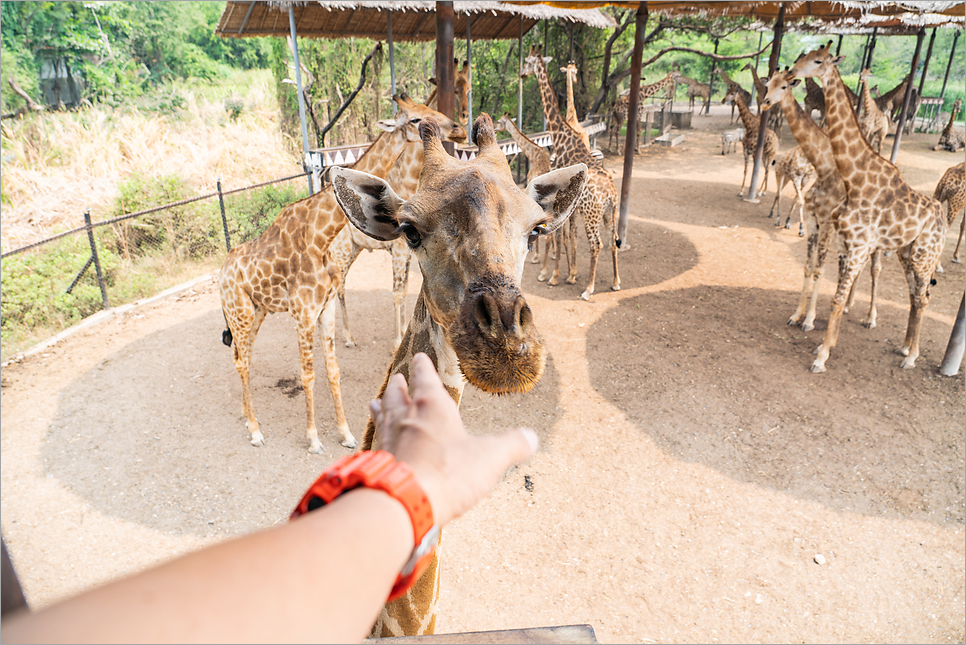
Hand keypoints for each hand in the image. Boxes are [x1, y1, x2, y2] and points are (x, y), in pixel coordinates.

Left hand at [369, 353, 537, 526]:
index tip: (418, 358)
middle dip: (399, 386)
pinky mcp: (377, 463)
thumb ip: (512, 445)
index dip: (422, 367)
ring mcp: (388, 440)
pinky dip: (376, 437)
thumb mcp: (490, 457)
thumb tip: (532, 438)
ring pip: (382, 417)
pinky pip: (375, 443)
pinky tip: (376, 443)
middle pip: (398, 396)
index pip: (425, 379)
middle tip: (396, 378)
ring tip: (376, 402)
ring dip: (382, 408)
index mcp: (432, 407)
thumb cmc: (448, 473)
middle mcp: (406, 418)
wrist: (405, 501)